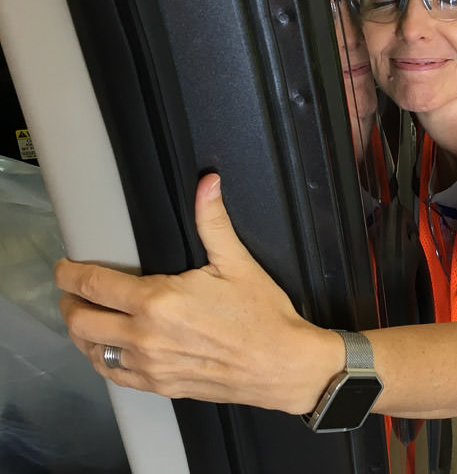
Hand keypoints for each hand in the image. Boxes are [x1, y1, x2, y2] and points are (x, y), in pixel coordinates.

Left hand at [55, 174, 342, 412]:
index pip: (94, 284)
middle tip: (72, 291)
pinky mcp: (159, 386)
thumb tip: (207, 183)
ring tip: (85, 317)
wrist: (281, 364)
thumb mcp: (238, 262)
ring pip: (92, 350)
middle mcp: (144, 336)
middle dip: (70, 302)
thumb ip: (213, 221)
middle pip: (81, 320)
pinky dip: (101, 358)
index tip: (63, 267)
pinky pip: (113, 375)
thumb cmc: (261, 314)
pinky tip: (107, 349)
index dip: (70, 273)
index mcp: (158, 301)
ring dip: (82, 332)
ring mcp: (149, 366)